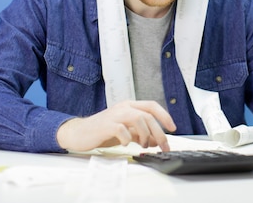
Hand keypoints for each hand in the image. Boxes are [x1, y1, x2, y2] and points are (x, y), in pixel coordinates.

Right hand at [56, 100, 176, 151]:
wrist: (79, 133)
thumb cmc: (103, 131)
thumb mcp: (126, 131)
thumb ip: (141, 133)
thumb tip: (157, 140)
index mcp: (129, 106)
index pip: (152, 106)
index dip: (164, 116)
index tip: (173, 128)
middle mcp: (123, 107)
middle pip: (148, 116)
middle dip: (159, 132)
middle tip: (164, 146)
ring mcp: (114, 115)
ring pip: (138, 119)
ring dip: (145, 135)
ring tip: (143, 145)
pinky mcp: (106, 125)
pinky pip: (122, 129)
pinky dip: (127, 139)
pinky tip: (125, 144)